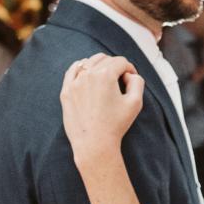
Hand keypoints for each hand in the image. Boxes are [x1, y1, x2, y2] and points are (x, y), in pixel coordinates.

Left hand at [62, 55, 144, 170]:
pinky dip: (81, 68)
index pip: (120, 62)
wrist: (94, 144)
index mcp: (105, 75)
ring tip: (105, 77)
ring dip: (99, 66)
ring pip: (88, 62)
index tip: (131, 78)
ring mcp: (74, 83)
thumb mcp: (135, 103)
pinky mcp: (66, 91)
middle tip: (120, 78)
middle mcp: (88, 75)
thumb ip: (137, 82)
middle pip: (104, 59)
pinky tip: (87, 73)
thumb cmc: (116, 125)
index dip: (129, 68)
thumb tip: (129, 74)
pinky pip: (72, 71)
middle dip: (115, 66)